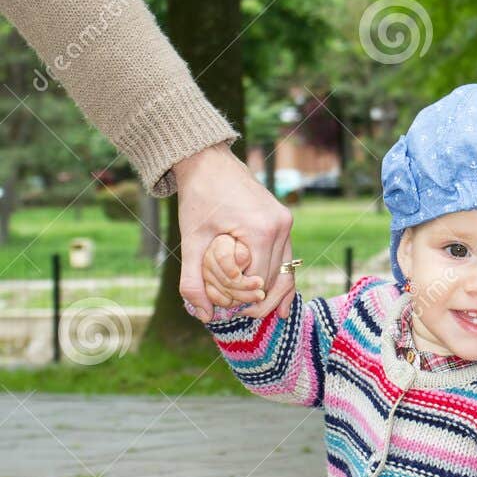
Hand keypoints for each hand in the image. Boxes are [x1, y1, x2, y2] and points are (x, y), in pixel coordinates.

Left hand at [176, 144, 294, 321]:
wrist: (207, 160)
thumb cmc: (198, 197)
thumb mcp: (191, 241)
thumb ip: (193, 280)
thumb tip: (203, 316)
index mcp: (261, 231)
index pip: (257, 281)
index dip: (241, 299)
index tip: (222, 308)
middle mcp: (280, 227)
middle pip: (275, 279)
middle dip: (257, 299)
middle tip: (239, 314)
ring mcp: (285, 223)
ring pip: (285, 271)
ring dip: (272, 293)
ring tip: (260, 314)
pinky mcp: (283, 220)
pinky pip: (286, 257)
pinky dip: (280, 278)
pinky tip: (281, 305)